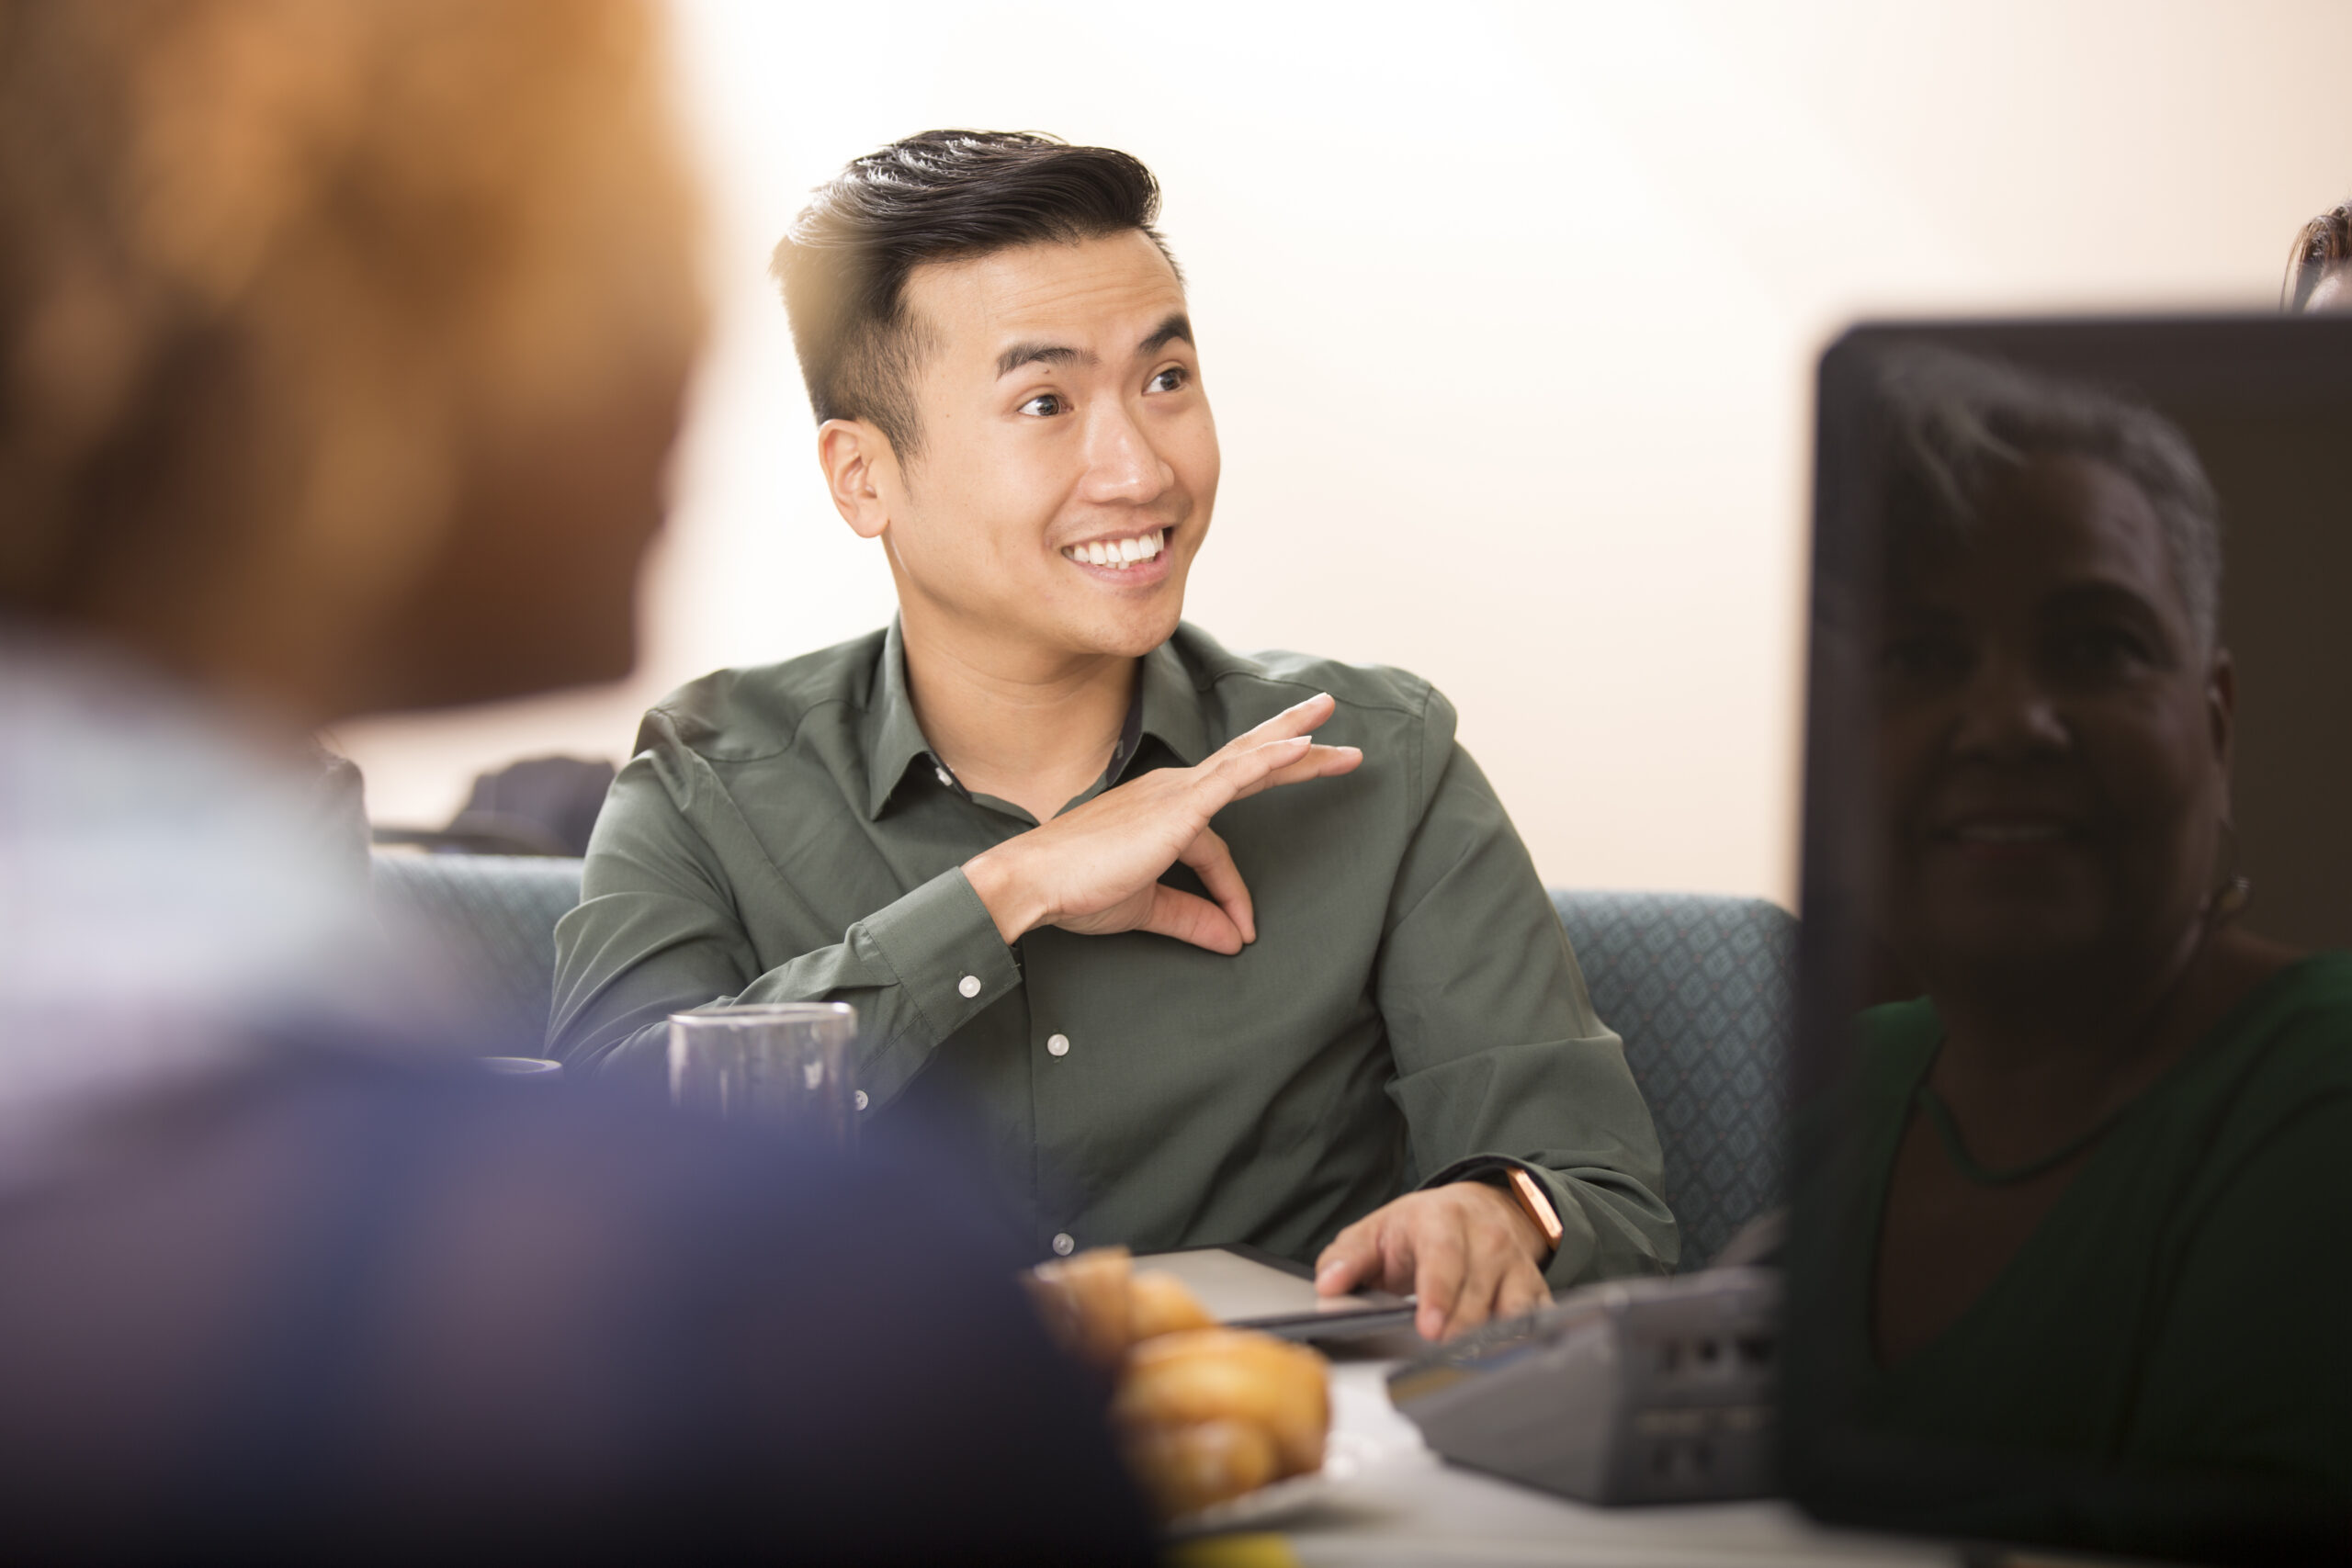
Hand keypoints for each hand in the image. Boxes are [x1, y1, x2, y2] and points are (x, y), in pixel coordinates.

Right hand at [962, 693, 1360, 953]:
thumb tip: (1234, 942)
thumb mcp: (1146, 907)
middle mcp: (1173, 791)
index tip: (1241, 930)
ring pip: (1248, 759)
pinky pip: (1233, 776)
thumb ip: (1192, 919)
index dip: (1232, 893)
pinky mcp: (1177, 805)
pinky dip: (1267, 760)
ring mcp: (1176, 793)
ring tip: (1328, 717)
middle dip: (1294, 749)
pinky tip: (1298, 749)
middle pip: (1247, 765)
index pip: (1216, 848)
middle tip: (1335, 736)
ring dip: (1294, 741)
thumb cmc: (1077, 889)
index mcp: (1164, 812)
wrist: (1035, 882)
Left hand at [1314, 1182, 1552, 1341]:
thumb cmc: (1418, 1227)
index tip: (1429, 1327)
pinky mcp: (1533, 1283)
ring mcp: (1513, 1261)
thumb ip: (1347, 1259)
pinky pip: (1539, 1314)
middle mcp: (1485, 1237)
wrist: (1472, 1208)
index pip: (1443, 1257)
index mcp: (1440, 1220)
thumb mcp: (1374, 1232)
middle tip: (1442, 1351)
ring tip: (1473, 1358)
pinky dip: (1528, 1336)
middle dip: (1462, 1325)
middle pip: (1479, 1288)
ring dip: (1496, 1335)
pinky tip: (1509, 1353)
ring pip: (1514, 1304)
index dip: (1439, 1294)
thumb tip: (1328, 1286)